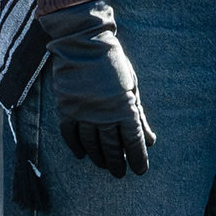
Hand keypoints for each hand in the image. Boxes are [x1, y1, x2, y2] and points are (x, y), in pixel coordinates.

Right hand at [37, 2, 153, 177]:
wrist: (84, 42)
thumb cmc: (112, 63)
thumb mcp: (132, 87)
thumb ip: (139, 116)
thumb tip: (149, 141)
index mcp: (124, 108)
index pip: (133, 142)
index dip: (138, 158)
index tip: (140, 170)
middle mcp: (104, 115)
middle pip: (112, 148)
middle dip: (118, 163)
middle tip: (120, 173)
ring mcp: (83, 113)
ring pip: (91, 145)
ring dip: (98, 158)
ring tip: (103, 165)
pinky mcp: (65, 109)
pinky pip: (70, 135)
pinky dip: (76, 147)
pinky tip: (81, 154)